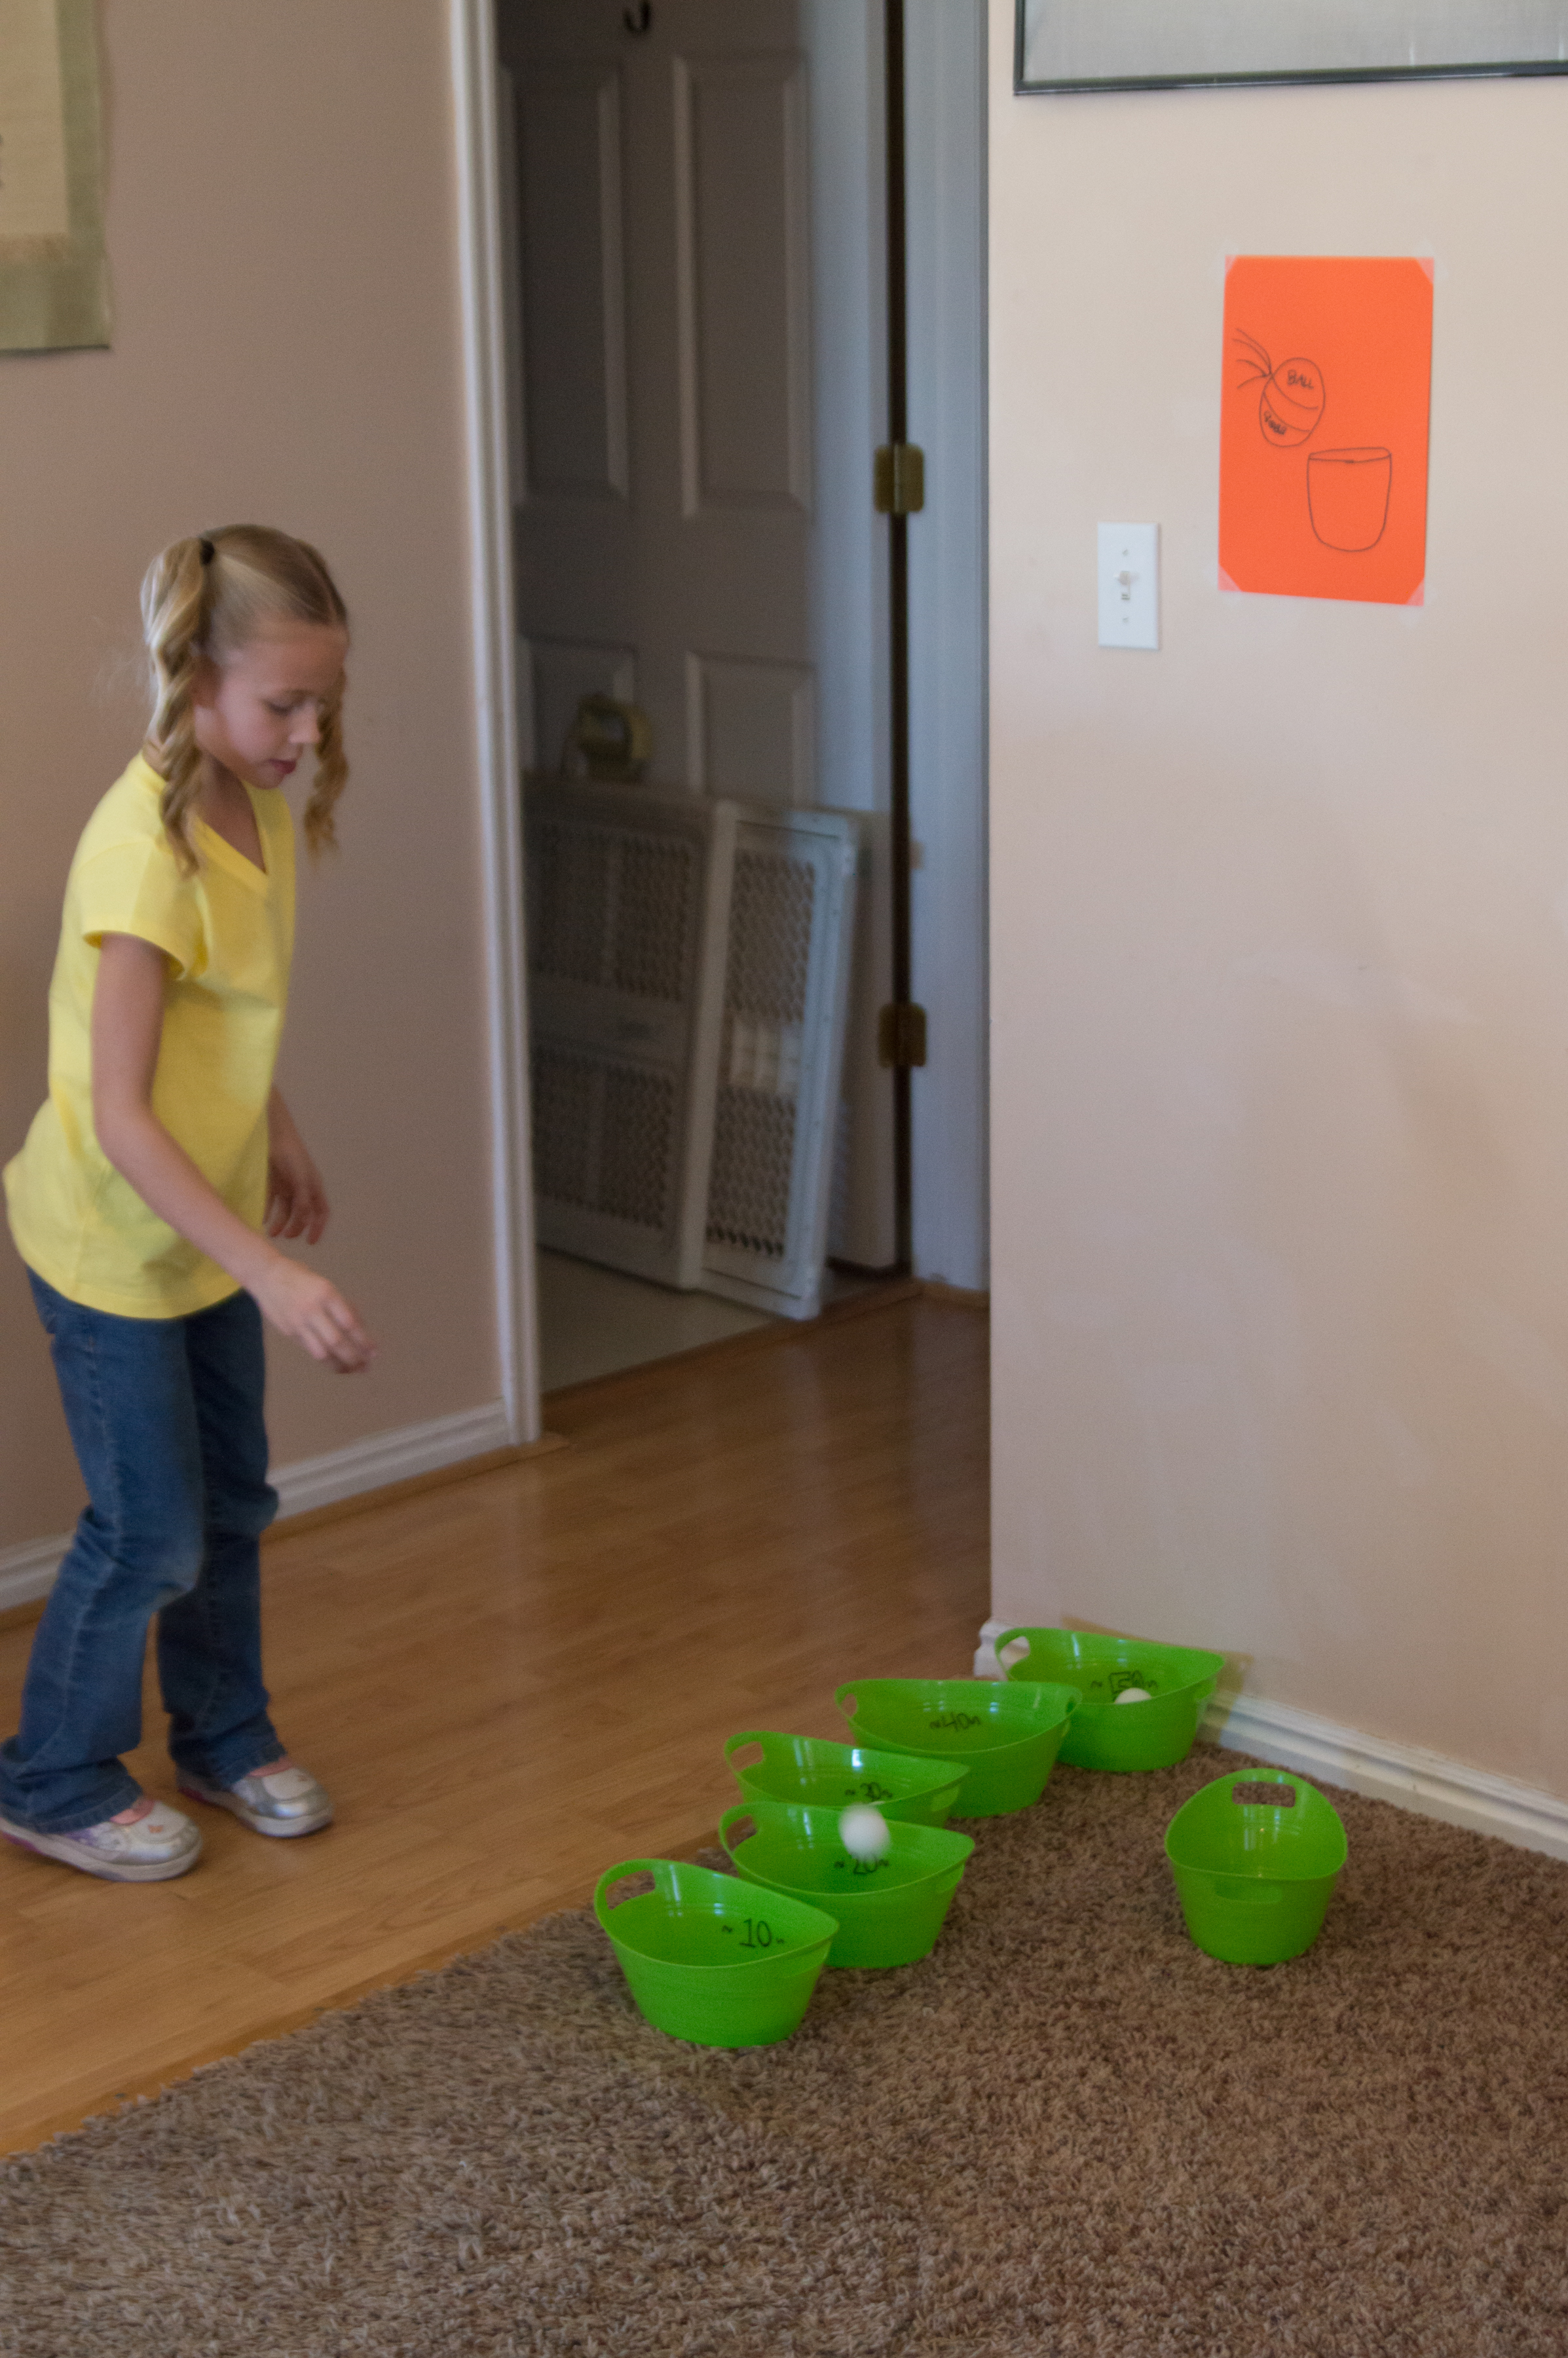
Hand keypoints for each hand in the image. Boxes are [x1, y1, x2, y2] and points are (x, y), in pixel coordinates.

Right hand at [253, 1255, 374, 1372]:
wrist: (266, 1275)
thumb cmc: (301, 1278)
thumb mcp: (326, 1285)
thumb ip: (342, 1305)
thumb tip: (360, 1328)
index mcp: (326, 1294)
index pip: (349, 1323)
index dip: (363, 1340)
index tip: (374, 1352)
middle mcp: (312, 1309)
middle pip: (336, 1342)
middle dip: (353, 1358)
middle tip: (365, 1367)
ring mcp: (298, 1322)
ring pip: (321, 1352)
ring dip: (339, 1365)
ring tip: (351, 1370)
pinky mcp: (289, 1331)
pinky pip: (310, 1349)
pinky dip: (324, 1359)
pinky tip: (334, 1363)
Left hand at [266, 1104, 328, 1243]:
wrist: (276, 1138)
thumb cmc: (293, 1157)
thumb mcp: (301, 1179)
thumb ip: (304, 1199)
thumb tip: (305, 1220)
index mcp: (314, 1189)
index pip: (321, 1213)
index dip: (318, 1228)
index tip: (310, 1242)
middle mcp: (302, 1191)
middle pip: (302, 1215)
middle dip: (296, 1228)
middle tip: (286, 1237)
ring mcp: (288, 1188)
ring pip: (286, 1211)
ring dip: (281, 1223)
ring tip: (272, 1233)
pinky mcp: (273, 1185)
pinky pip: (272, 1203)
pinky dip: (268, 1212)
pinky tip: (263, 1221)